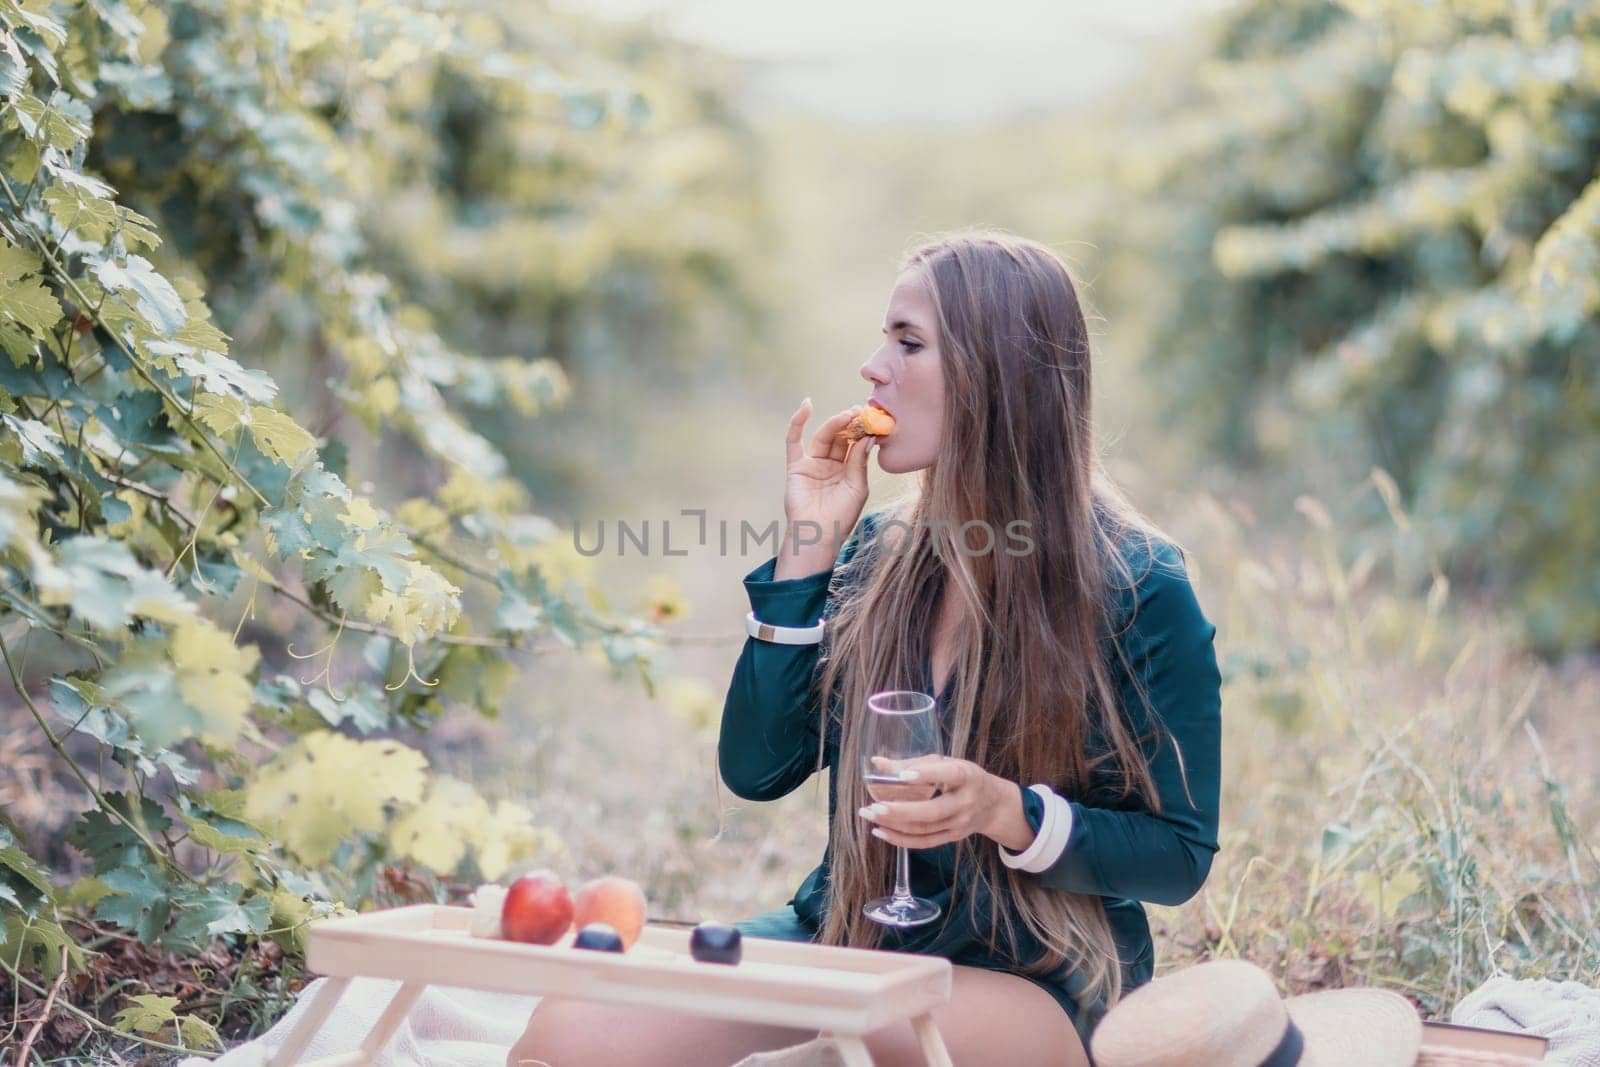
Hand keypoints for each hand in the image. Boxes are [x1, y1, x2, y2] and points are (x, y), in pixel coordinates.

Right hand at [775, 399, 875, 578]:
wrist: (818, 535)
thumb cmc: (842, 516)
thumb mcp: (857, 486)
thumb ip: (859, 461)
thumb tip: (869, 436)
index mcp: (849, 470)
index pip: (856, 443)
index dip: (863, 430)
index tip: (873, 416)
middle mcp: (831, 464)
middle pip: (841, 437)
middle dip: (851, 424)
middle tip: (861, 411)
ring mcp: (813, 463)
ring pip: (824, 436)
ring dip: (835, 423)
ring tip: (848, 415)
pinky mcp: (796, 466)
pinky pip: (794, 440)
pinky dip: (797, 422)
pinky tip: (805, 405)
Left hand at [856, 756, 1032, 850]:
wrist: (993, 805)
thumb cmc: (965, 778)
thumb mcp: (947, 763)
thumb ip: (913, 763)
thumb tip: (877, 762)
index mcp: (967, 776)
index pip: (948, 775)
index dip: (926, 775)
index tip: (903, 775)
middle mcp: (965, 802)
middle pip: (932, 811)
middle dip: (900, 811)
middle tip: (873, 807)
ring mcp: (959, 824)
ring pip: (924, 830)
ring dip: (893, 824)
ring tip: (869, 815)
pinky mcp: (952, 838)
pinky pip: (924, 842)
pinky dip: (900, 839)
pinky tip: (881, 831)